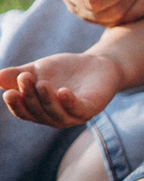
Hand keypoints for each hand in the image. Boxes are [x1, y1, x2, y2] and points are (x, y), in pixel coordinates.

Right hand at [0, 53, 125, 127]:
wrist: (98, 63)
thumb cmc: (65, 70)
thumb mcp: (39, 70)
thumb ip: (18, 74)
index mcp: (40, 111)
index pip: (24, 112)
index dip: (16, 104)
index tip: (9, 92)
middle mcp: (55, 118)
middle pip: (38, 111)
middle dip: (30, 95)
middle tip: (25, 77)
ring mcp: (74, 115)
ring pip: (56, 113)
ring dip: (47, 99)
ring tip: (41, 83)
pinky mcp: (92, 108)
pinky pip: (79, 109)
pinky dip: (69, 102)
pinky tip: (63, 91)